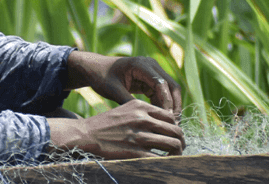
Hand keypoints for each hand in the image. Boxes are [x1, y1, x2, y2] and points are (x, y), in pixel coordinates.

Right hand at [47, 99, 184, 158]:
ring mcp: (139, 136)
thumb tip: (165, 121)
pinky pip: (159, 158)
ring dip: (178, 152)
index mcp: (141, 107)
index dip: (176, 127)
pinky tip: (164, 162)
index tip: (174, 135)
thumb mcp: (126, 108)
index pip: (170, 116)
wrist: (86, 134)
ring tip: (175, 156)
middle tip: (180, 147)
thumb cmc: (106, 123)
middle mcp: (142, 119)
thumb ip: (144, 111)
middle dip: (181, 140)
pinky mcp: (134, 151)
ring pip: (172, 144)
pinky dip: (166, 161)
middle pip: (175, 130)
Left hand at [67, 51, 183, 117]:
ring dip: (170, 107)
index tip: (166, 120)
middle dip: (174, 106)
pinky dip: (162, 106)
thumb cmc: (101, 77)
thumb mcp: (113, 90)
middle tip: (173, 125)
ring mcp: (152, 71)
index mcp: (142, 65)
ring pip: (170, 91)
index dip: (167, 102)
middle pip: (172, 86)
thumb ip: (128, 102)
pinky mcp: (150, 79)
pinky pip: (162, 94)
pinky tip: (159, 120)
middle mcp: (151, 65)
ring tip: (168, 126)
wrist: (95, 69)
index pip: (162, 84)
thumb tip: (144, 119)